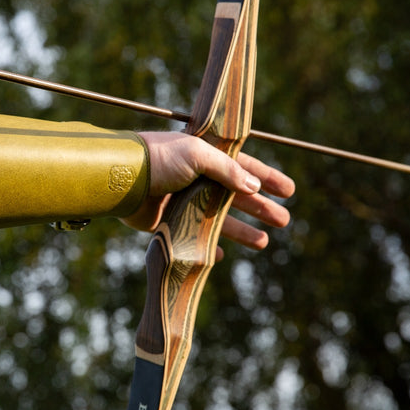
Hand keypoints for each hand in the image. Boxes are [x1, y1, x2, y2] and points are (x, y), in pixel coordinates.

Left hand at [123, 132, 294, 259]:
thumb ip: (227, 170)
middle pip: (236, 196)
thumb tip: (253, 185)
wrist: (120, 178)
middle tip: (284, 221)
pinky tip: (223, 254)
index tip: (289, 191)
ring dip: (242, 229)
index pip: (243, 166)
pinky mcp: (168, 222)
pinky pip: (194, 237)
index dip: (267, 178)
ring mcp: (182, 201)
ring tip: (264, 242)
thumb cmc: (158, 159)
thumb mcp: (197, 154)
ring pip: (219, 218)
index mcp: (204, 156)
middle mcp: (196, 178)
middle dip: (261, 207)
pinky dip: (208, 245)